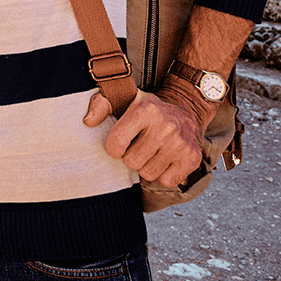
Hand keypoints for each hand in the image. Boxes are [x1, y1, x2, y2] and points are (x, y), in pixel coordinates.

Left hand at [83, 87, 203, 187]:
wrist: (187, 110)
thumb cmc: (149, 110)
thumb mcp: (125, 99)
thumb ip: (101, 104)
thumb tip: (88, 121)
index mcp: (146, 110)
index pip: (117, 142)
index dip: (113, 148)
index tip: (119, 144)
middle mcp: (165, 127)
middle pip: (132, 162)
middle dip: (131, 157)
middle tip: (139, 146)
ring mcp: (180, 144)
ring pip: (148, 174)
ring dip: (146, 166)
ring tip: (152, 152)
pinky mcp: (191, 158)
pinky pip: (166, 181)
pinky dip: (163, 175)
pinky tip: (165, 159)